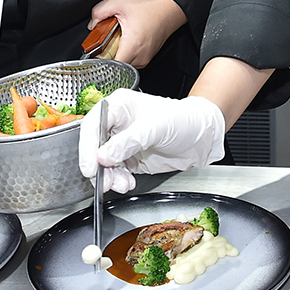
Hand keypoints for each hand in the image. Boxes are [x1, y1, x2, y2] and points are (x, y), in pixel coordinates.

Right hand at [78, 88, 225, 192]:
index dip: (88, 146)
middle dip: (98, 167)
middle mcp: (117, 124)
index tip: (90, 167)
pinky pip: (115, 172)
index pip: (93, 125)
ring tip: (122, 184)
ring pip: (102, 163)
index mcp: (119, 106)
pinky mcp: (129, 159)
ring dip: (109, 177)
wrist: (201, 137)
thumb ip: (129, 141)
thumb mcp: (156, 127)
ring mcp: (122, 143)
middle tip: (104, 182)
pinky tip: (127, 183)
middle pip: (94, 146)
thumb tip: (103, 156)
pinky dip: (118, 181)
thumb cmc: (183, 120)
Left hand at [89, 0, 185, 68]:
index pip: (112, 66)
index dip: (100, 61)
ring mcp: (145, 58)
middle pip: (116, 66)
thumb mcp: (120, 2)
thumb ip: (100, 11)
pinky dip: (127, 52)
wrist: (171, 8)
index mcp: (132, 45)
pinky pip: (132, 60)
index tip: (96, 52)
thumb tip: (92, 24)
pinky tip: (127, 39)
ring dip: (118, 53)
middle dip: (108, 54)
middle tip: (107, 40)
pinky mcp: (148, 57)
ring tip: (119, 38)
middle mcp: (140, 56)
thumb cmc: (150, 6)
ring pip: (124, 64)